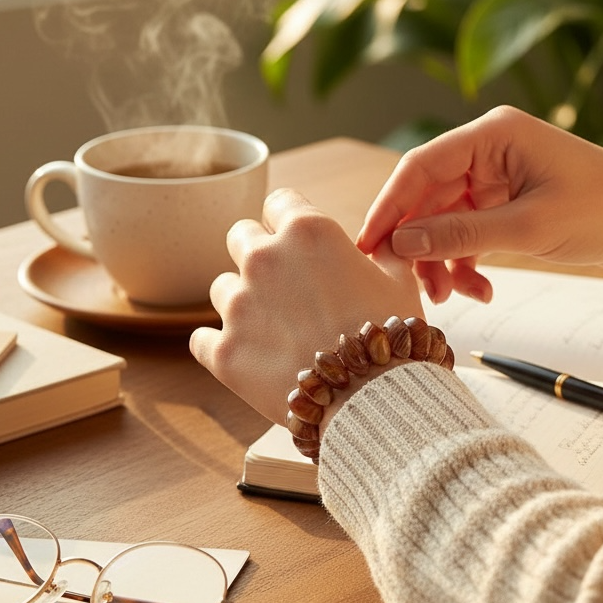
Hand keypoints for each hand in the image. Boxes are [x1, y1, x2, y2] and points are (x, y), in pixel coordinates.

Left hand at [190, 188, 422, 428]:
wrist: (373, 401)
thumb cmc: (391, 336)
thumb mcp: (400, 281)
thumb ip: (383, 252)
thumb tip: (382, 243)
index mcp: (307, 232)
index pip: (280, 201)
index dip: (290, 219)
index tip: (297, 241)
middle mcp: (265, 259)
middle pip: (240, 236)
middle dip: (259, 254)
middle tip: (284, 285)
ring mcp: (238, 306)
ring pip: (221, 288)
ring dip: (242, 302)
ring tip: (275, 330)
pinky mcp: (224, 351)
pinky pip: (202, 340)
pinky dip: (220, 346)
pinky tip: (247, 356)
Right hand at [357, 106, 602, 303]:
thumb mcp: (530, 227)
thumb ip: (460, 234)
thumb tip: (400, 243)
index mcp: (492, 135)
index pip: (420, 167)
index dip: (389, 207)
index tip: (368, 247)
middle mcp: (488, 150)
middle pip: (427, 197)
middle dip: (418, 244)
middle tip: (408, 286)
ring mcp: (497, 178)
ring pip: (445, 220)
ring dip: (442, 260)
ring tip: (448, 298)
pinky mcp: (507, 203)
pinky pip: (468, 232)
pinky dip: (466, 261)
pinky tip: (478, 290)